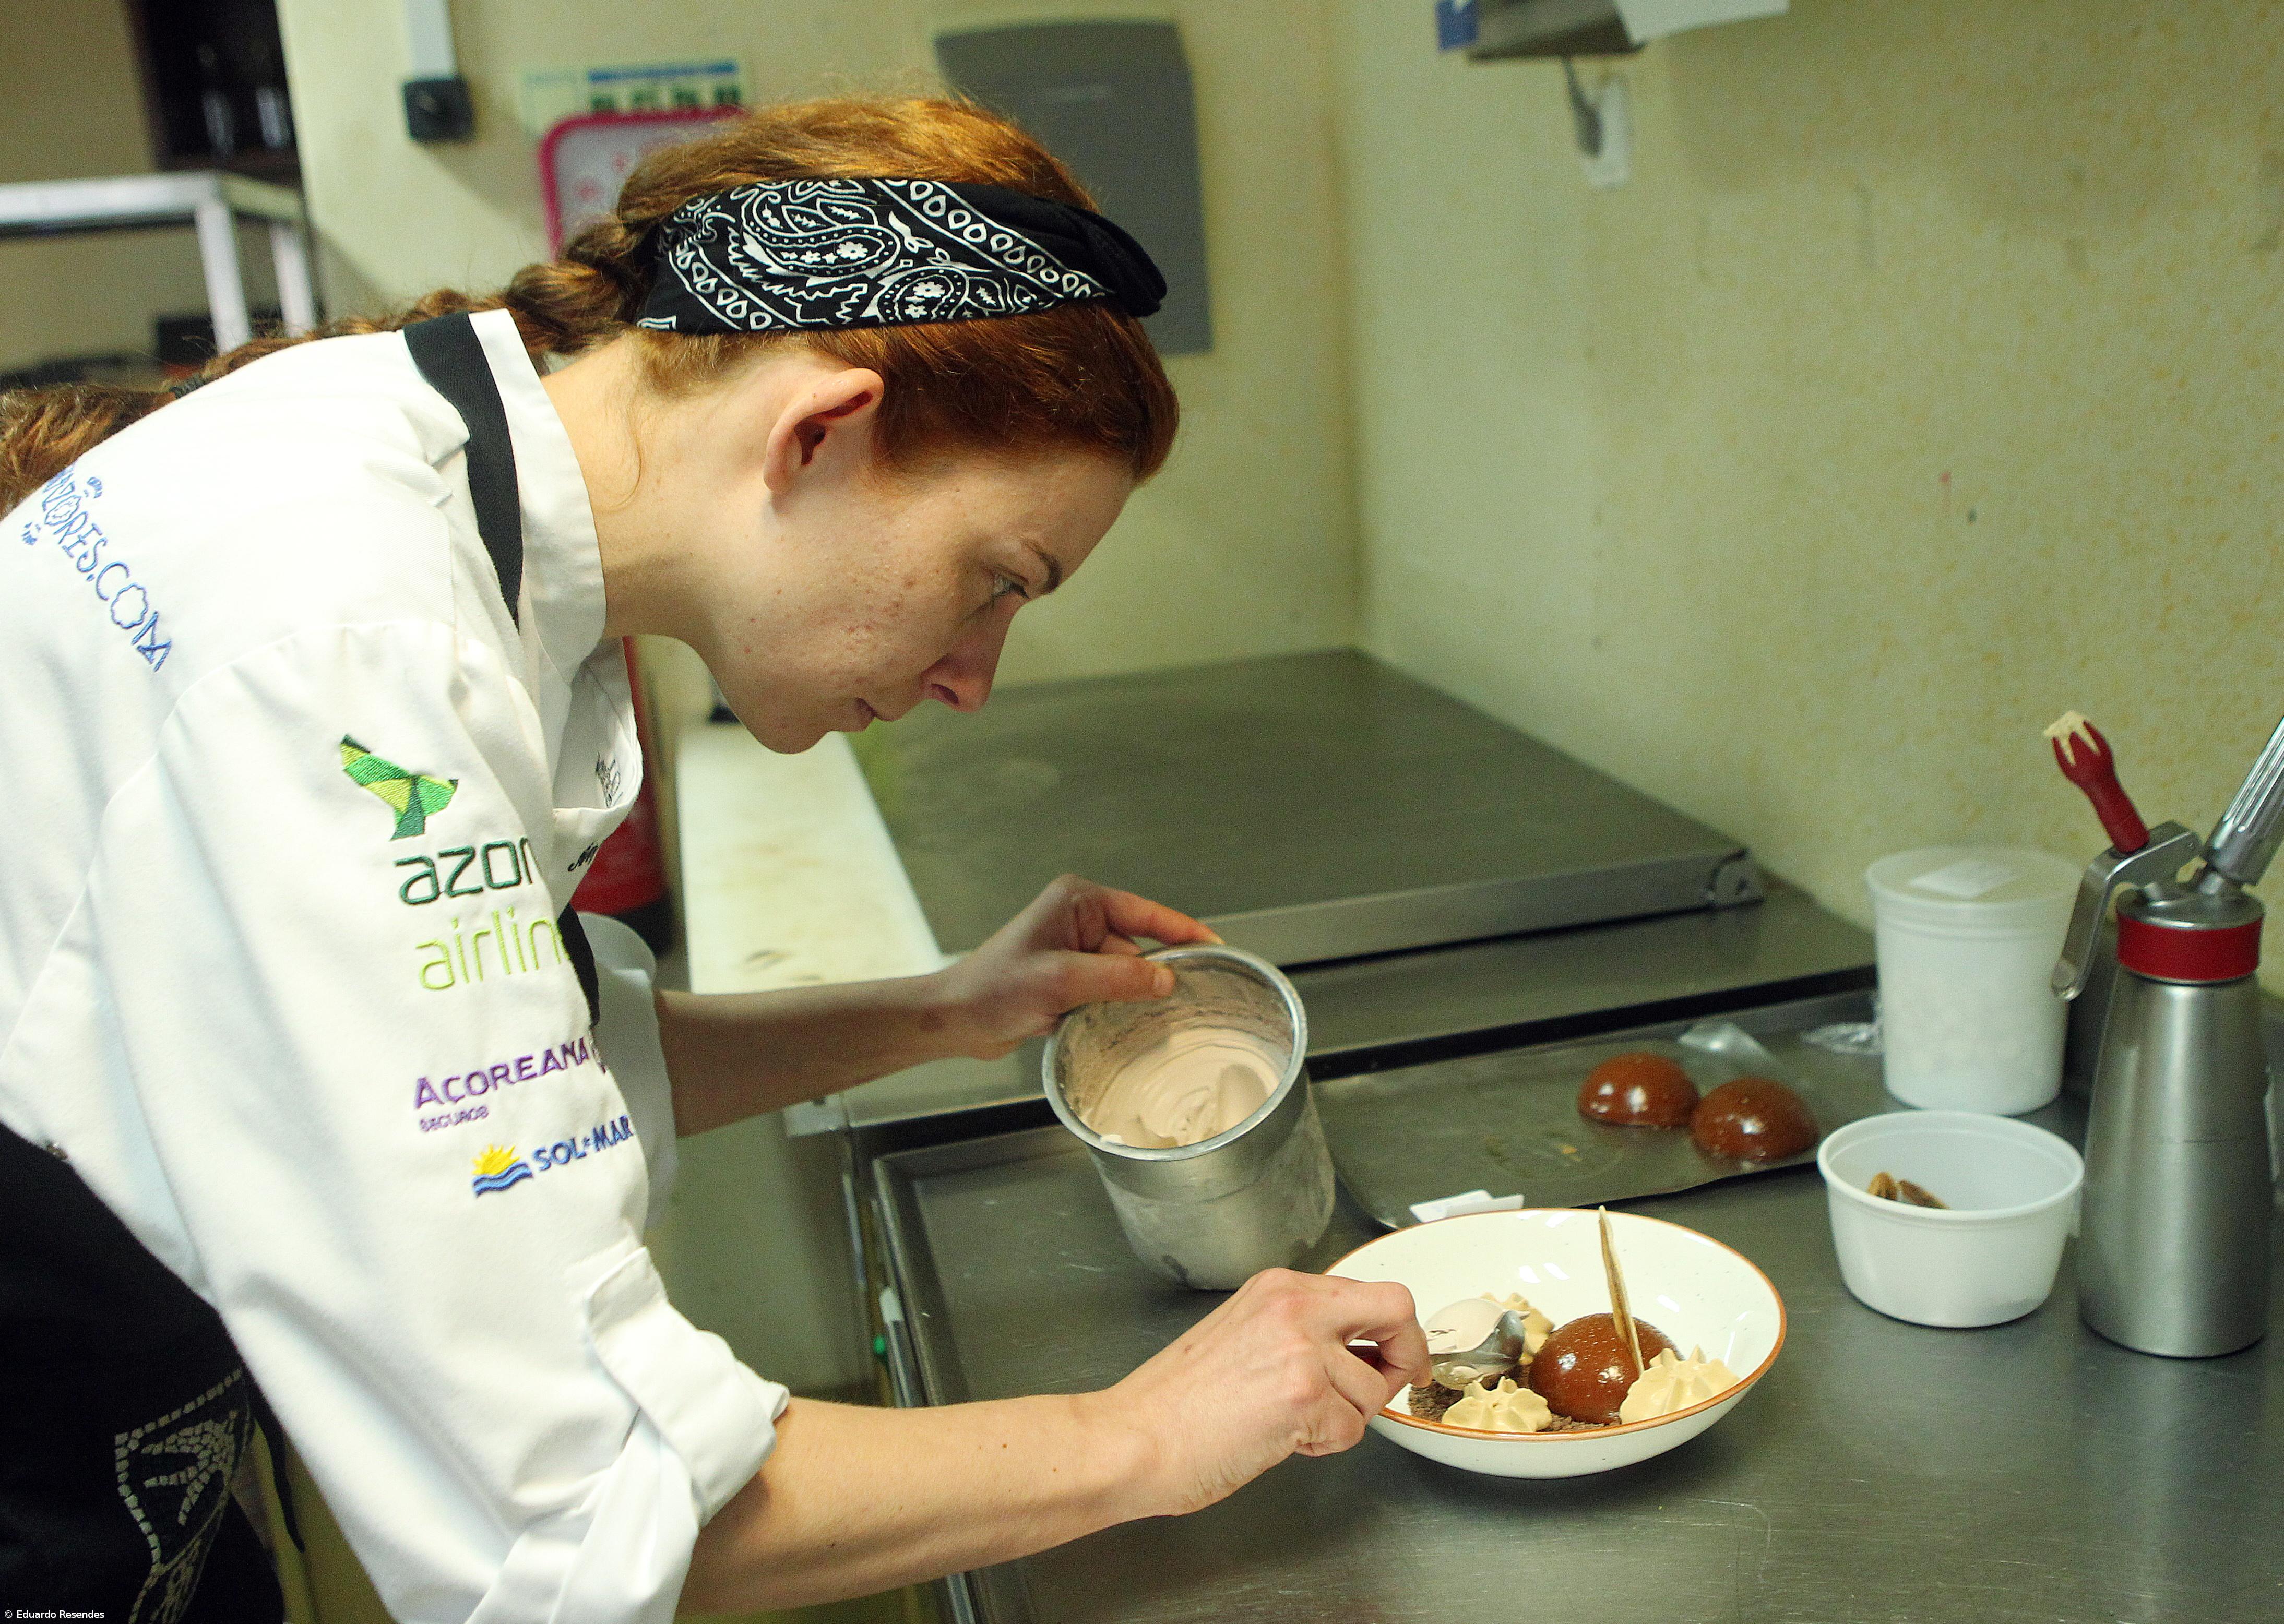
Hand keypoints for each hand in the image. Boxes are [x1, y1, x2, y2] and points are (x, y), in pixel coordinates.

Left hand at [935, 874, 1219, 1058]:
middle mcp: (1080, 919)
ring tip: (1108, 1016)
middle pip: (1138, 949)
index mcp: (1079, 900)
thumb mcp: (1061, 980)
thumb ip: (1118, 977)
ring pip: (1125, 976)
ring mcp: (1075, 950)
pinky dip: (1111, 1009)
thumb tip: (1167, 978)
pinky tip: (1102, 1025)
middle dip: (1147, 978)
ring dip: (1124, 999)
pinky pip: (1108, 992)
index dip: (1183, 930)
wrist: (954, 1019)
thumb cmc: (992, 989)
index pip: (1146, 912)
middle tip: (1164, 1006)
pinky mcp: (1070, 978)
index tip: (1216, 947)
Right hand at [1092, 1269, 1428, 1517]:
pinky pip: (1351, 1429)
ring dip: (1344, 1418)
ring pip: (1372, 1389)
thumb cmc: (1175, 1402)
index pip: (1368, 1291)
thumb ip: (1299, 1329)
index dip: (1392, 1328)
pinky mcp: (1304, 1396)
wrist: (1135, 1437)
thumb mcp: (1242, 1332)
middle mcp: (1295, 1307)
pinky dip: (1324, 1445)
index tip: (1397, 1352)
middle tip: (1402, 1380)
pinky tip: (1281, 1439)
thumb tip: (1357, 1349)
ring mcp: (1303, 1349)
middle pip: (1395, 1309)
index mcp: (1278, 1288)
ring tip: (1291, 1423)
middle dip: (1408, 1351)